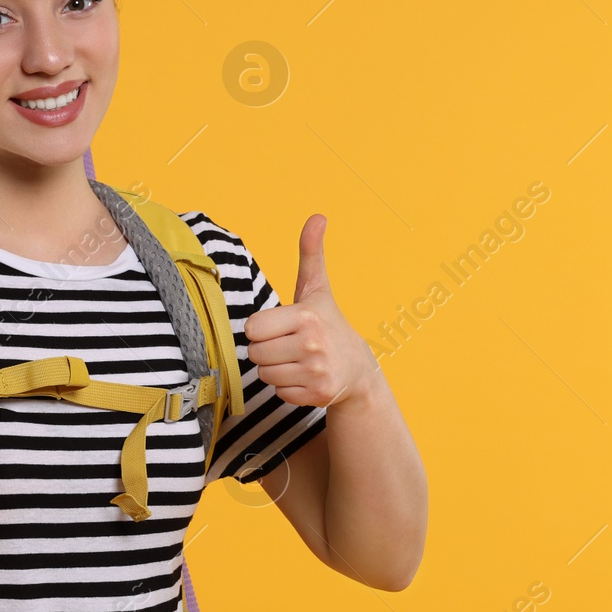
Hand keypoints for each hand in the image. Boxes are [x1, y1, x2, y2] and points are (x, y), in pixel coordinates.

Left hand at [245, 214, 377, 409]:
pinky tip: (305, 377)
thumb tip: (318, 216)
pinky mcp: (318, 395)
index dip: (262, 328)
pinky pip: (278, 392)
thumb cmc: (328, 324)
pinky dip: (287, 387)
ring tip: (297, 360)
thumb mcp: (317, 289)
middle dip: (267, 350)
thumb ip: (311, 254)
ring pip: (264, 374)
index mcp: (306, 316)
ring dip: (275, 369)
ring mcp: (317, 372)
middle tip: (288, 344)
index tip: (281, 326)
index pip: (252, 328)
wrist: (358, 369)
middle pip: (255, 353)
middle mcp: (313, 344)